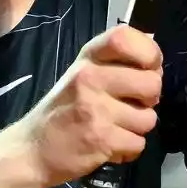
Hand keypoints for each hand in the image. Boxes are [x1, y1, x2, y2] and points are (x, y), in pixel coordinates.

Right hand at [14, 25, 161, 187]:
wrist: (32, 150)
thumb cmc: (63, 110)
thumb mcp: (82, 74)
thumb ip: (114, 63)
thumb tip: (154, 56)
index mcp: (87, 58)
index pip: (124, 38)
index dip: (149, 51)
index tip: (149, 68)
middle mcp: (89, 78)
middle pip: (151, 81)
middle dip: (151, 98)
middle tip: (134, 105)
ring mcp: (95, 108)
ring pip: (148, 118)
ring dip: (138, 128)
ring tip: (117, 128)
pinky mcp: (100, 139)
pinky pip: (139, 143)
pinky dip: (129, 149)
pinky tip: (111, 145)